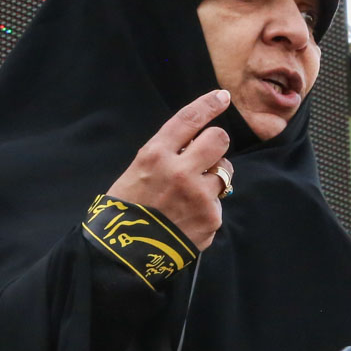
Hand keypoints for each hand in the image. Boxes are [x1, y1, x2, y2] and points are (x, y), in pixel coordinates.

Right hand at [107, 89, 233, 249]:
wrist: (125, 253)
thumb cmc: (129, 209)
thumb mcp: (138, 171)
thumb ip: (166, 155)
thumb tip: (196, 143)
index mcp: (155, 155)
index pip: (189, 119)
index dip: (209, 105)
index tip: (222, 97)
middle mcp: (180, 171)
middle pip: (219, 139)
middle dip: (216, 144)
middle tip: (206, 155)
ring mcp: (199, 195)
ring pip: (225, 170)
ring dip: (215, 176)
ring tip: (193, 192)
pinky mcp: (212, 217)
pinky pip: (219, 201)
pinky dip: (208, 207)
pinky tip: (189, 217)